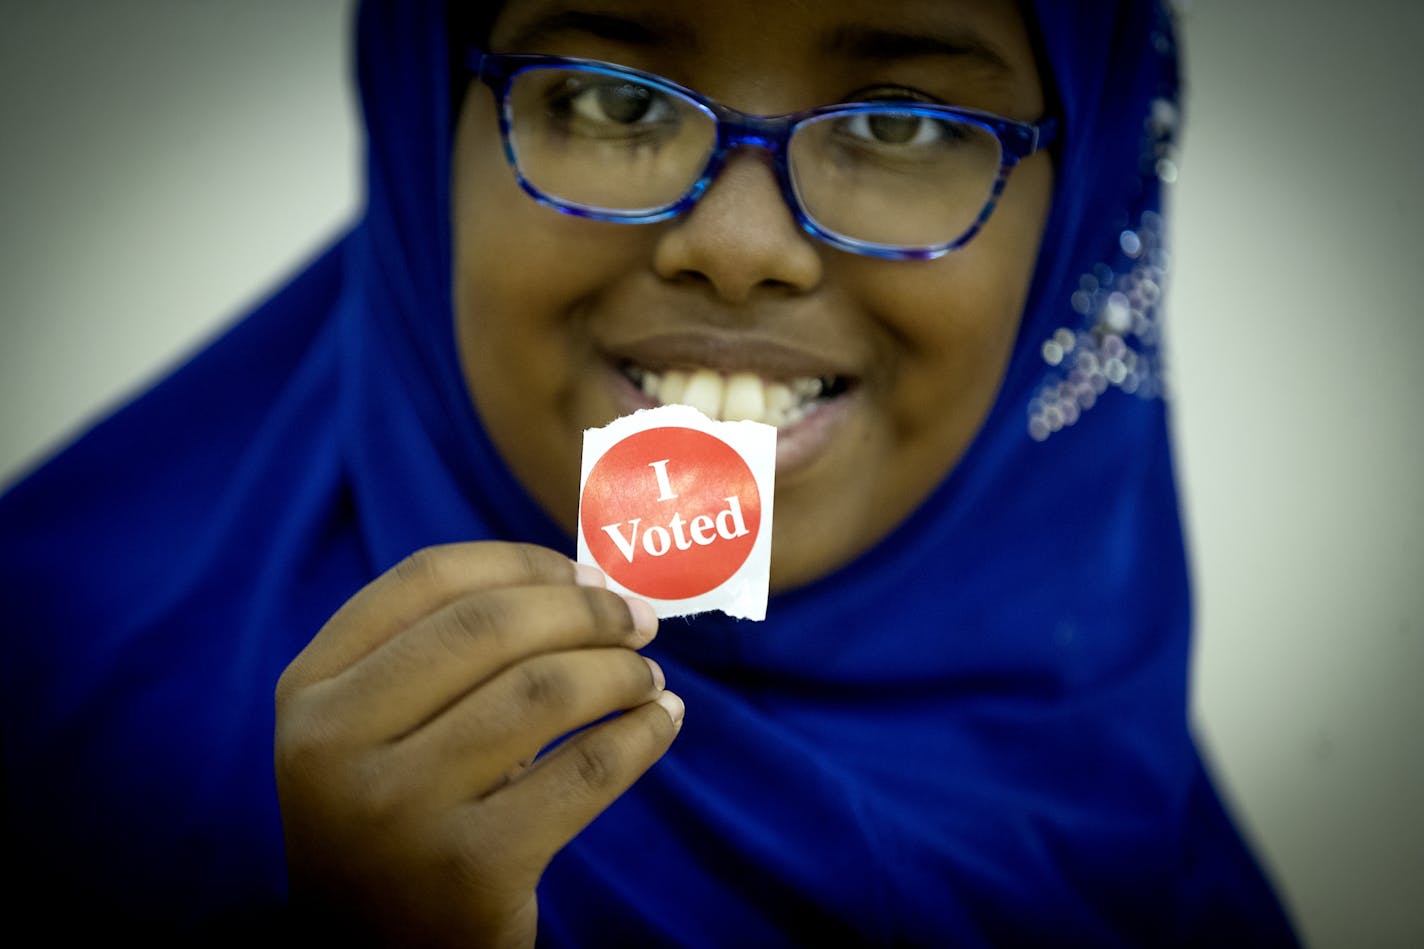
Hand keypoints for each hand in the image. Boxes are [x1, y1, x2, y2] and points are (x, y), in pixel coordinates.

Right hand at [274, 542, 681, 947]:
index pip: (426, 579)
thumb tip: (587, 582)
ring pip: (543, 692)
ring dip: (620, 670)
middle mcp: (337, 742)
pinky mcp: (470, 868)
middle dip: (585, 610)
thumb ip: (445, 650)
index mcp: (310, 688)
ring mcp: (399, 808)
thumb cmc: (399, 814)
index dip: (521, 562)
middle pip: (490, 627)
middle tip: (638, 620)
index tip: (582, 571)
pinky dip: (640, 734)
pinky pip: (584, 770)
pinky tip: (660, 723)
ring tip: (647, 677)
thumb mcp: (376, 727)